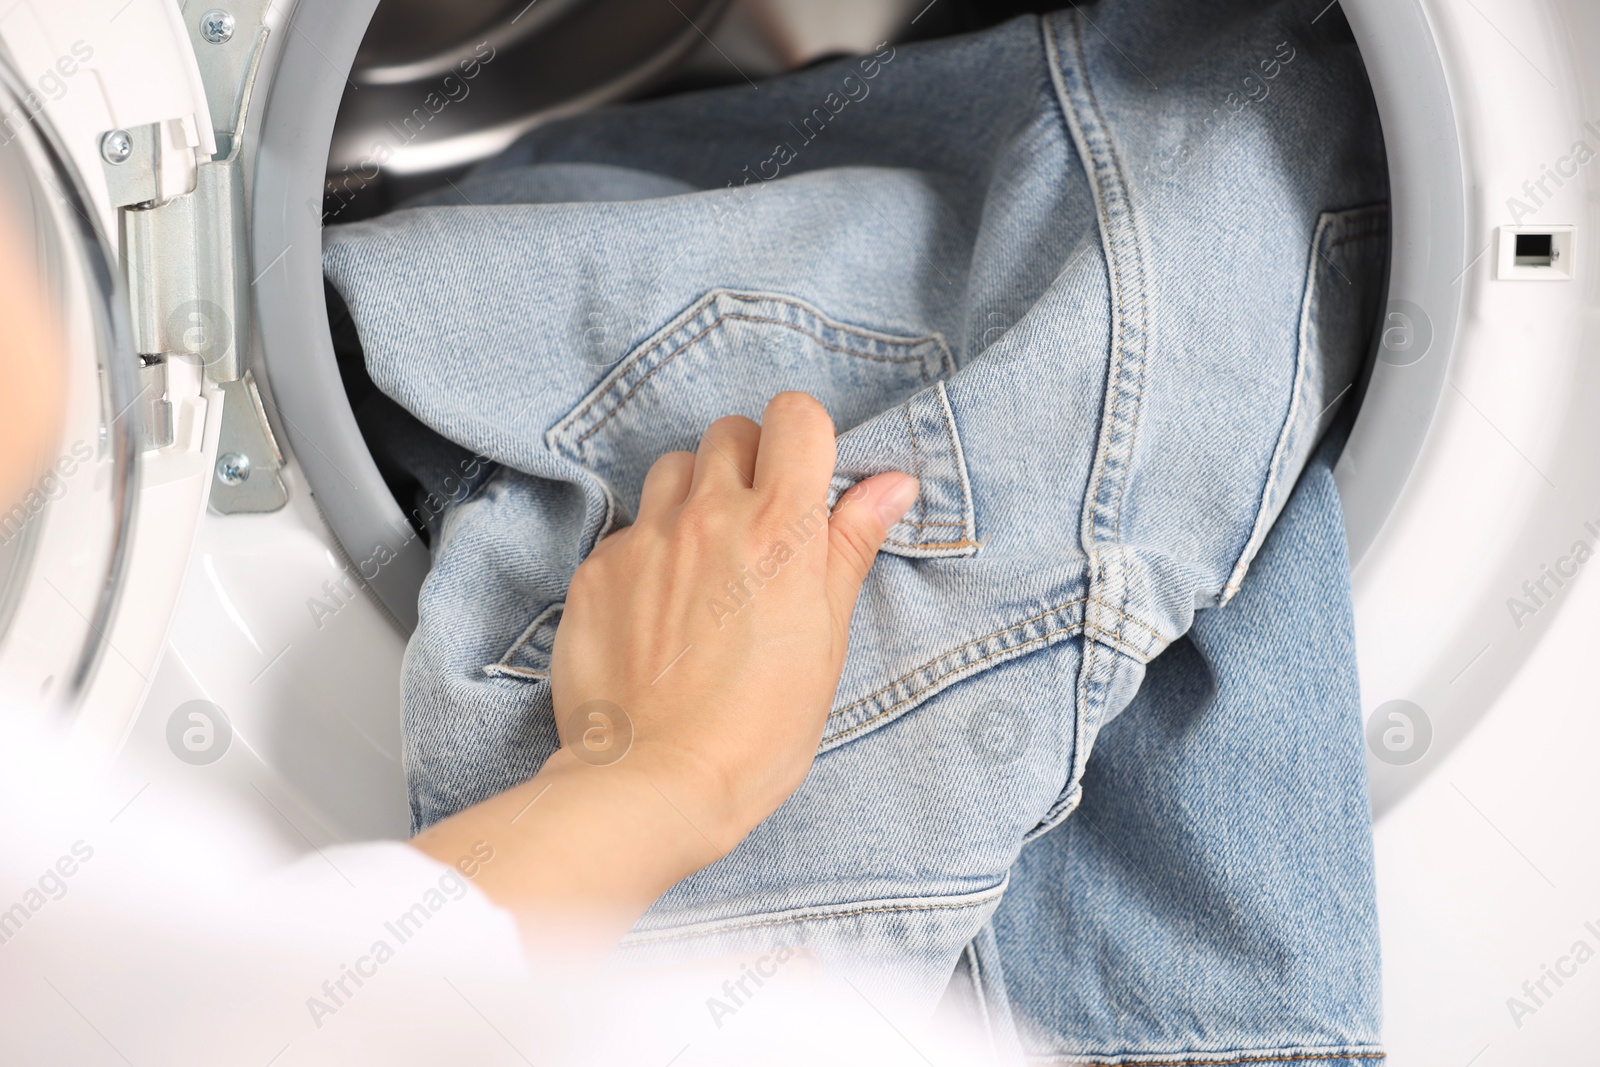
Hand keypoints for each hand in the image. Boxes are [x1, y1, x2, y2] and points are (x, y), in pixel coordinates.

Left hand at [412, 392, 917, 956]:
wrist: (655, 784)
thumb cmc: (758, 730)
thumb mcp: (827, 640)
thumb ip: (849, 547)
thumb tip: (890, 485)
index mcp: (780, 531)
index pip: (796, 417)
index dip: (805, 438)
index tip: (805, 477)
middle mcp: (709, 517)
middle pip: (730, 433)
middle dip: (749, 465)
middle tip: (757, 529)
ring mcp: (645, 540)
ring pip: (672, 469)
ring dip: (693, 496)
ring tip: (704, 562)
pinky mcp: (596, 570)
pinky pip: (628, 529)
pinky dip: (647, 551)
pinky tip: (658, 610)